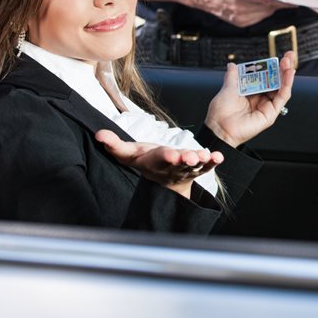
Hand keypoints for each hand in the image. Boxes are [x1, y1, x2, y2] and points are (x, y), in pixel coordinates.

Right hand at [95, 129, 223, 197]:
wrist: (163, 183)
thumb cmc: (146, 162)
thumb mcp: (128, 155)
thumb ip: (114, 145)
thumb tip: (99, 134)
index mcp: (156, 162)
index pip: (161, 159)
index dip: (167, 157)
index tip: (172, 155)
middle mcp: (173, 167)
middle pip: (179, 164)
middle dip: (185, 160)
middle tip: (191, 157)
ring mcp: (187, 169)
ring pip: (195, 166)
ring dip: (201, 161)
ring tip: (206, 156)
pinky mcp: (198, 168)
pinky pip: (207, 166)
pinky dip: (213, 162)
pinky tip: (219, 157)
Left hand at [205, 51, 295, 148]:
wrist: (219, 128)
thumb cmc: (221, 113)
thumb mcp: (228, 89)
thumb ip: (233, 76)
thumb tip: (232, 65)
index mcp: (251, 95)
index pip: (265, 79)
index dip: (271, 68)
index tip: (275, 58)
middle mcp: (260, 100)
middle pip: (275, 82)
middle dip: (283, 68)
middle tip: (288, 55)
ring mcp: (266, 107)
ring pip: (281, 88)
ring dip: (287, 74)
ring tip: (289, 62)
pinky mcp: (270, 114)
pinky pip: (282, 97)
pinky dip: (287, 85)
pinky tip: (289, 74)